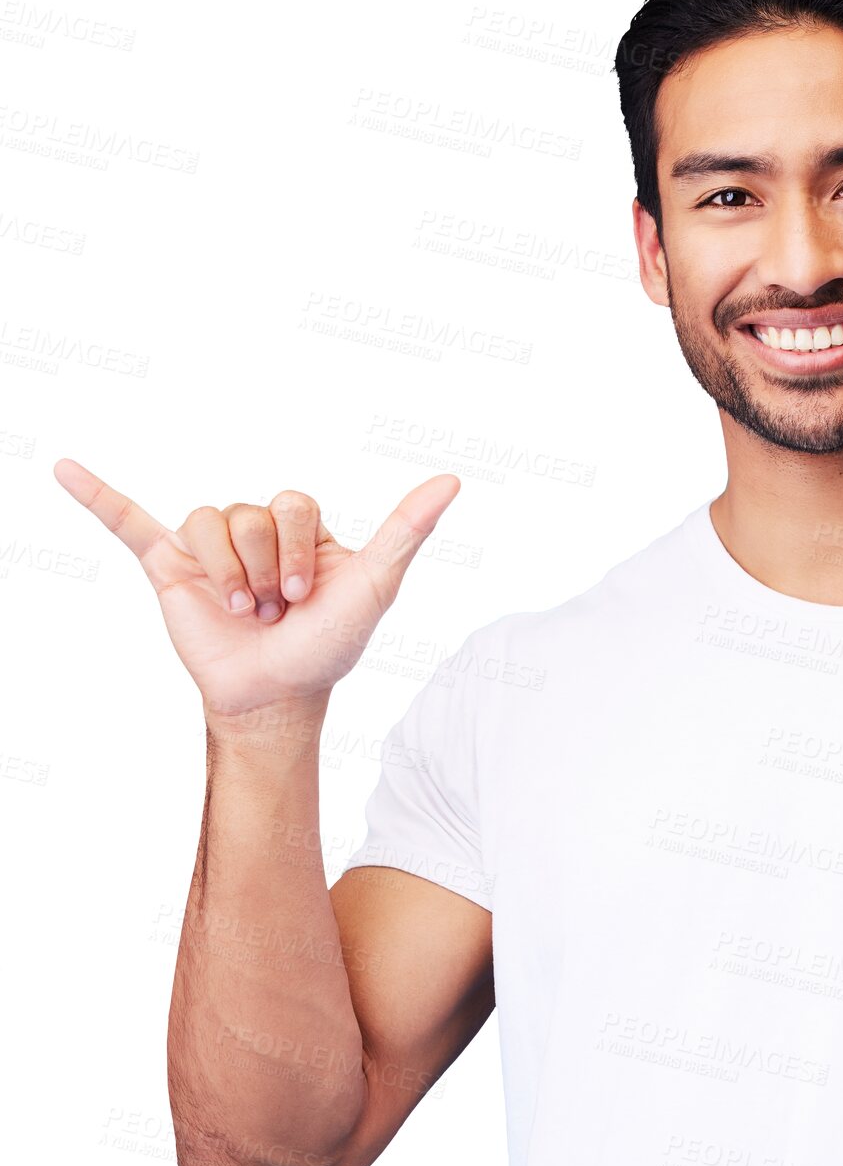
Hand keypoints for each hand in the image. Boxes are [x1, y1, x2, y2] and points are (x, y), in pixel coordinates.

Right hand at [54, 459, 460, 721]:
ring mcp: (209, 548)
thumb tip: (453, 479)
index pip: (290, 503)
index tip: (306, 596)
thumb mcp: (374, 583)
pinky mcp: (168, 569)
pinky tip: (65, 469)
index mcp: (300, 528)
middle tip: (274, 609)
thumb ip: (408, 530)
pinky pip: (129, 521)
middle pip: (248, 511)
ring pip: (207, 521)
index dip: (296, 550)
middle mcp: (254, 531)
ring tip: (242, 609)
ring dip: (228, 571)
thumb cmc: (330, 644)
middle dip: (265, 565)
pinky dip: (97, 495)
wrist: (277, 696)